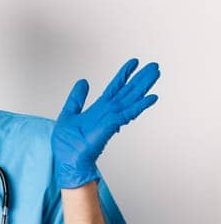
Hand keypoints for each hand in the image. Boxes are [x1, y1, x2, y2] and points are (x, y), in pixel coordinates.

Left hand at [53, 57, 160, 188]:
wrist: (68, 161)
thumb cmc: (68, 144)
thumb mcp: (68, 114)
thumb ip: (76, 98)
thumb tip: (83, 81)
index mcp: (98, 109)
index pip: (114, 88)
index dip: (124, 74)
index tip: (134, 62)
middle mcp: (108, 112)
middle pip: (127, 92)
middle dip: (140, 78)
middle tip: (154, 66)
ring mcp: (110, 119)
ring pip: (130, 99)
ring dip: (143, 86)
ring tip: (155, 73)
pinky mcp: (110, 126)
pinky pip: (127, 114)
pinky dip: (139, 106)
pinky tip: (151, 97)